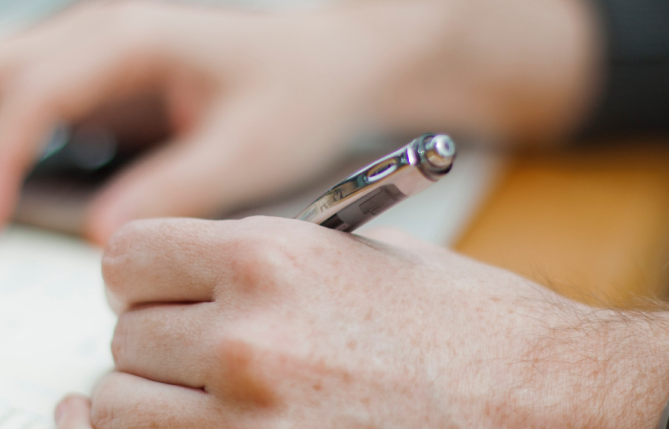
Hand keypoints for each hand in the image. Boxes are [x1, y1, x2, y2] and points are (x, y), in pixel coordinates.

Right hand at [0, 0, 597, 242]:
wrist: (330, 65)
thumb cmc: (298, 95)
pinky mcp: (86, 76)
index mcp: (132, 36)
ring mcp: (84, 47)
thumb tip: (104, 238)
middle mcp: (96, 29)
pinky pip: (6, 95)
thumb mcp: (250, 148)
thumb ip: (178, 187)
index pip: (33, 90)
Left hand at [77, 216, 668, 427]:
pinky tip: (201, 426)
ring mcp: (249, 422)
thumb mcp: (361, 257)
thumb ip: (260, 262)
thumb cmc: (473, 334)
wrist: (549, 403)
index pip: (126, 257)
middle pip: (123, 338)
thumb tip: (184, 281)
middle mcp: (247, 339)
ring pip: (119, 409)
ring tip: (206, 403)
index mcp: (269, 259)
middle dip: (156, 346)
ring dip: (152, 406)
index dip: (143, 278)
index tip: (158, 295)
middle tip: (199, 357)